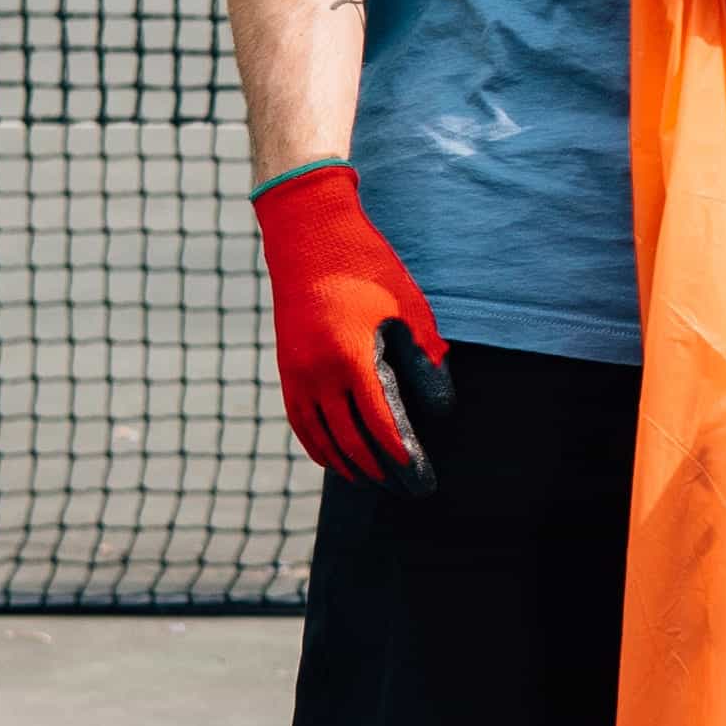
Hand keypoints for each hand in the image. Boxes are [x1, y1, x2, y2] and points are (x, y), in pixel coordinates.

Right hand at [251, 161, 442, 488]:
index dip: (401, 454)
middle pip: (349, 439)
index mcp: (351, 357)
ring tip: (373, 480)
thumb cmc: (366, 267)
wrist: (307, 237)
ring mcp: (296, 374)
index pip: (379, 423)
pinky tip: (334, 459)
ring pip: (320, 437)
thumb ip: (424, 359)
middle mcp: (318, 373)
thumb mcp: (407, 308)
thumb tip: (440, 408)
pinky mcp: (286, 369)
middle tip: (406, 488)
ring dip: (347, 464)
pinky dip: (317, 446)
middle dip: (379, 468)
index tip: (418, 474)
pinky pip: (299, 421)